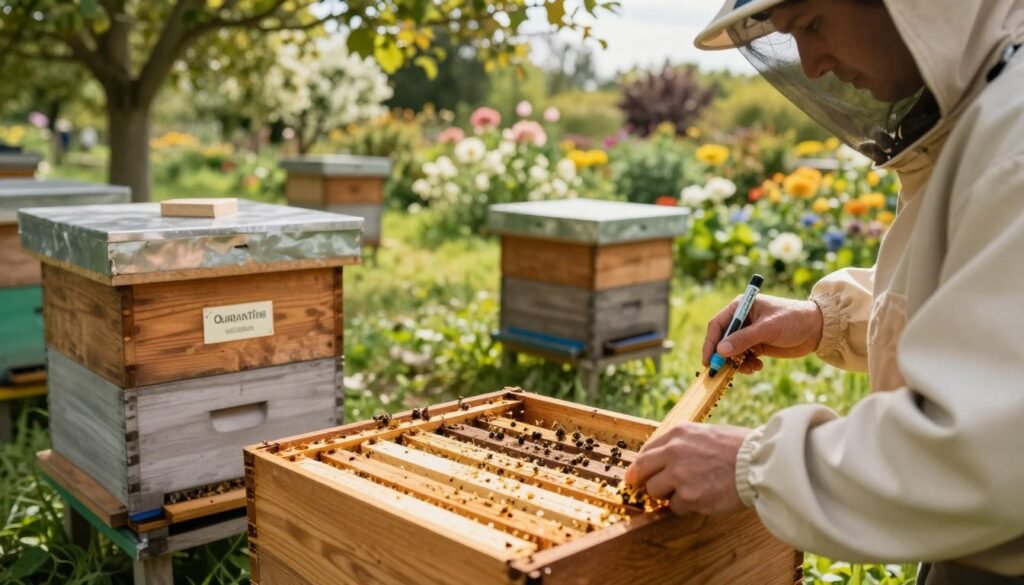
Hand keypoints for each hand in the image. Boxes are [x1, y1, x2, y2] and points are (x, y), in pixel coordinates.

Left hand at [624, 423, 749, 515]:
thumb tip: (664, 459)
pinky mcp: (689, 497)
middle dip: (644, 482)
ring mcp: (679, 475)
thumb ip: (683, 444)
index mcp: (678, 433)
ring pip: (655, 491)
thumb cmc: (739, 448)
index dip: (640, 466)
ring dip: (668, 495)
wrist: (759, 463)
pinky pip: (675, 507)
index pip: (646, 451)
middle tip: (648, 490)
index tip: (637, 474)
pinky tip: (704, 498)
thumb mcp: (706, 433)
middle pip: (642, 472)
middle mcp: (674, 452)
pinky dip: (687, 507)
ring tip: (690, 491)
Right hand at [702, 294, 823, 373]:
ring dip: (737, 363)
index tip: (709, 360)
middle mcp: (742, 319)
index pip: (717, 325)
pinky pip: (744, 357)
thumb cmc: (793, 320)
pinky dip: (747, 365)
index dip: (711, 343)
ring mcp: (749, 333)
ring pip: (732, 352)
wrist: (817, 329)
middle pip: (722, 340)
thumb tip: (720, 350)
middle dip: (723, 356)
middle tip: (723, 371)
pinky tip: (758, 366)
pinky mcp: (757, 345)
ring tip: (750, 368)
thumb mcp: (768, 328)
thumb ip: (743, 339)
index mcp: (741, 307)